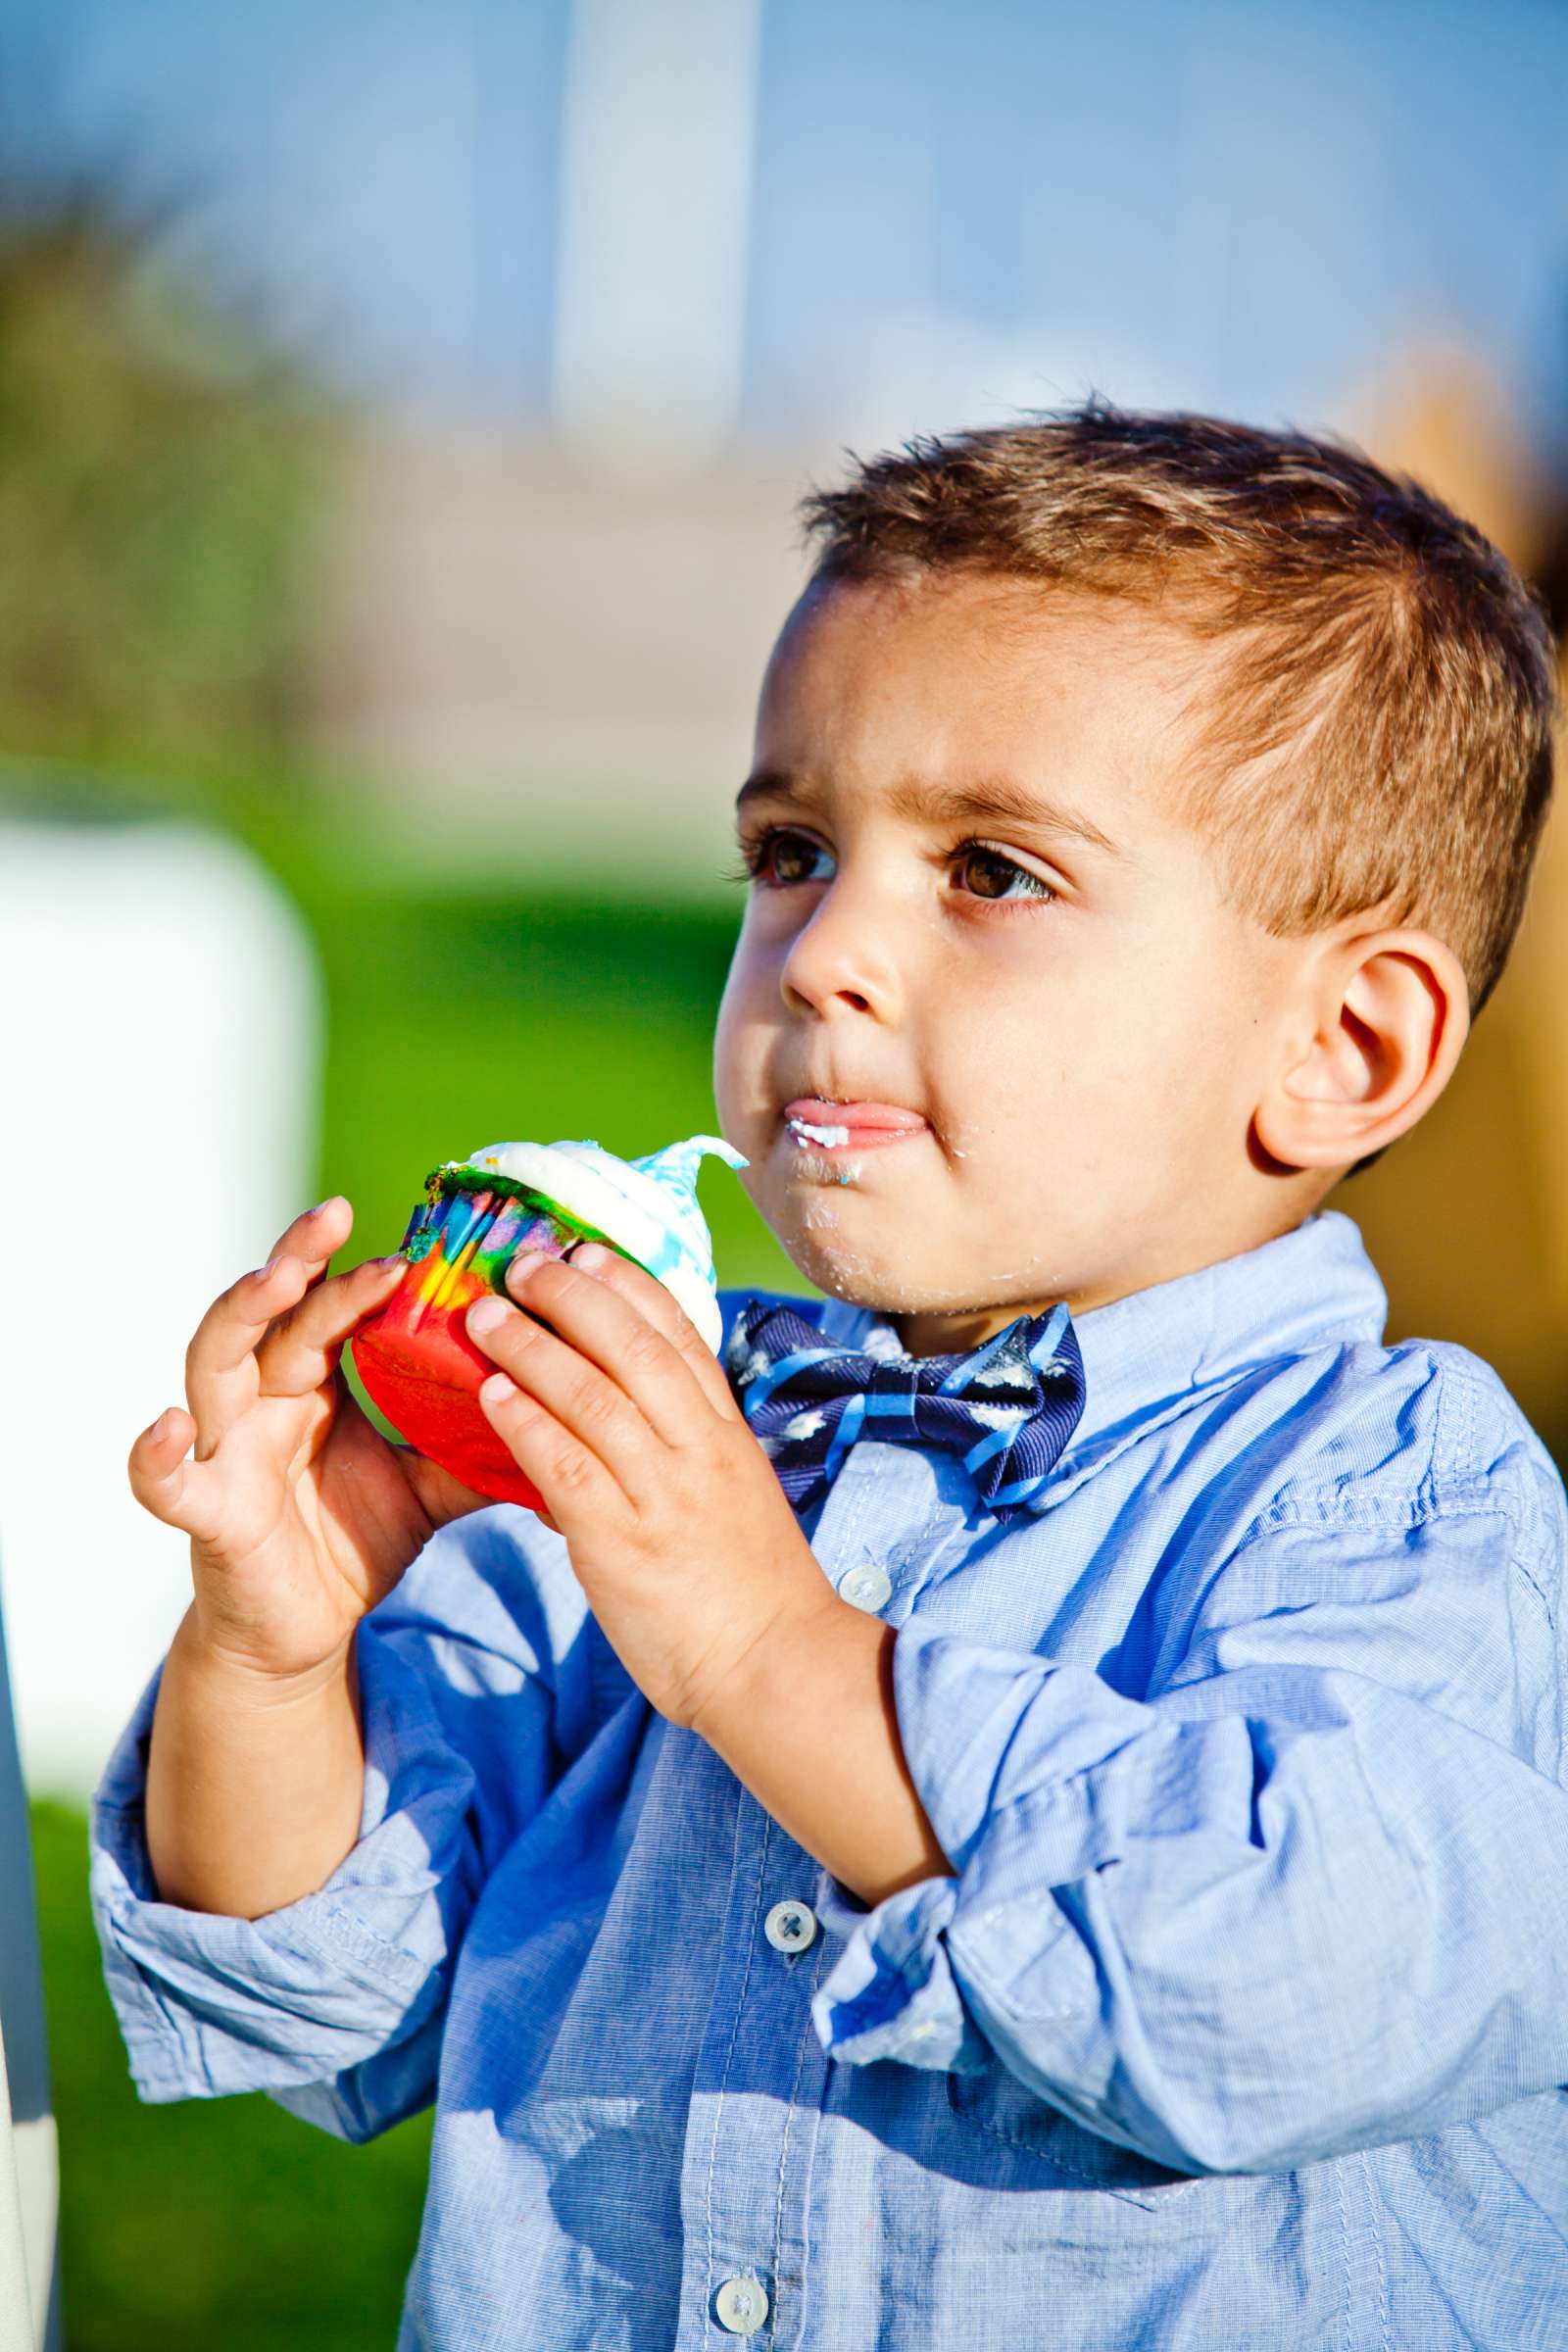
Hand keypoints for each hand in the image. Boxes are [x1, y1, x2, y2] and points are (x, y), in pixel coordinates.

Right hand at [128, 1197, 487, 1684]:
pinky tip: (172, 1426)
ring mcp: (228, 1450)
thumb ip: (479, 1448)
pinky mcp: (208, 1514)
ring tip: (277, 1279)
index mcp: (314, 1383)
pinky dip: (156, 1455)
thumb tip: (561, 1410)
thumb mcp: (430, 1489)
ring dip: (240, 1314)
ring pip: (213, 1363)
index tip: (415, 1239)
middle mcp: (263, 1399)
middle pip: (271, 1312)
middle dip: (298, 1259)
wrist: (301, 1633)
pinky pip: (166, 1483)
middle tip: (334, 1213)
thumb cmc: (352, 1543)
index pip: (332, 1307)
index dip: (362, 1271)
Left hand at [464, 1245, 836, 1729]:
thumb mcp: (729, 1498)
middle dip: (574, 1297)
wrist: (774, 1666)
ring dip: (533, 1348)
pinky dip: (527, 1423)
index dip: (629, 1288)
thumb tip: (605, 1425)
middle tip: (524, 1263)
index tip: (588, 1252)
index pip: (679, 1337)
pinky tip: (490, 1395)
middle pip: (634, 1348)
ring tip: (485, 1316)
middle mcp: (699, 1450)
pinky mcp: (624, 1543)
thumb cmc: (746, 1589)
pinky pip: (566, 1468)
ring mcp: (663, 1494)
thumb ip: (676, 1455)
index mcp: (725, 1435)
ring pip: (593, 1396)